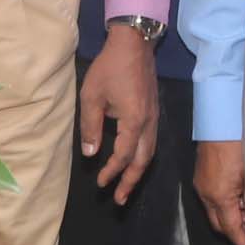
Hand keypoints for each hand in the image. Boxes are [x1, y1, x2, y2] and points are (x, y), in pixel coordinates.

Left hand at [80, 27, 158, 202]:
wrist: (134, 44)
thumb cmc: (110, 68)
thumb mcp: (92, 96)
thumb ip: (90, 127)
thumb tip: (90, 153)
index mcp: (134, 121)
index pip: (123, 155)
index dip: (112, 172)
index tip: (101, 184)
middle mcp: (148, 123)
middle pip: (143, 161)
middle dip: (131, 181)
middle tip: (120, 200)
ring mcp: (154, 118)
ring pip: (150, 153)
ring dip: (138, 172)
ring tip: (127, 186)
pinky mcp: (154, 112)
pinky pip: (151, 142)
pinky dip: (143, 157)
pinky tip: (134, 161)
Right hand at [192, 138, 244, 244]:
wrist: (222, 120)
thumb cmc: (241, 145)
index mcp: (220, 196)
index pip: (232, 229)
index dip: (243, 243)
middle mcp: (206, 193)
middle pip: (219, 225)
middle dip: (235, 234)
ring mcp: (201, 184)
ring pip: (214, 213)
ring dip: (230, 219)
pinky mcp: (201, 175)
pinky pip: (211, 199)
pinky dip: (224, 206)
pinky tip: (239, 201)